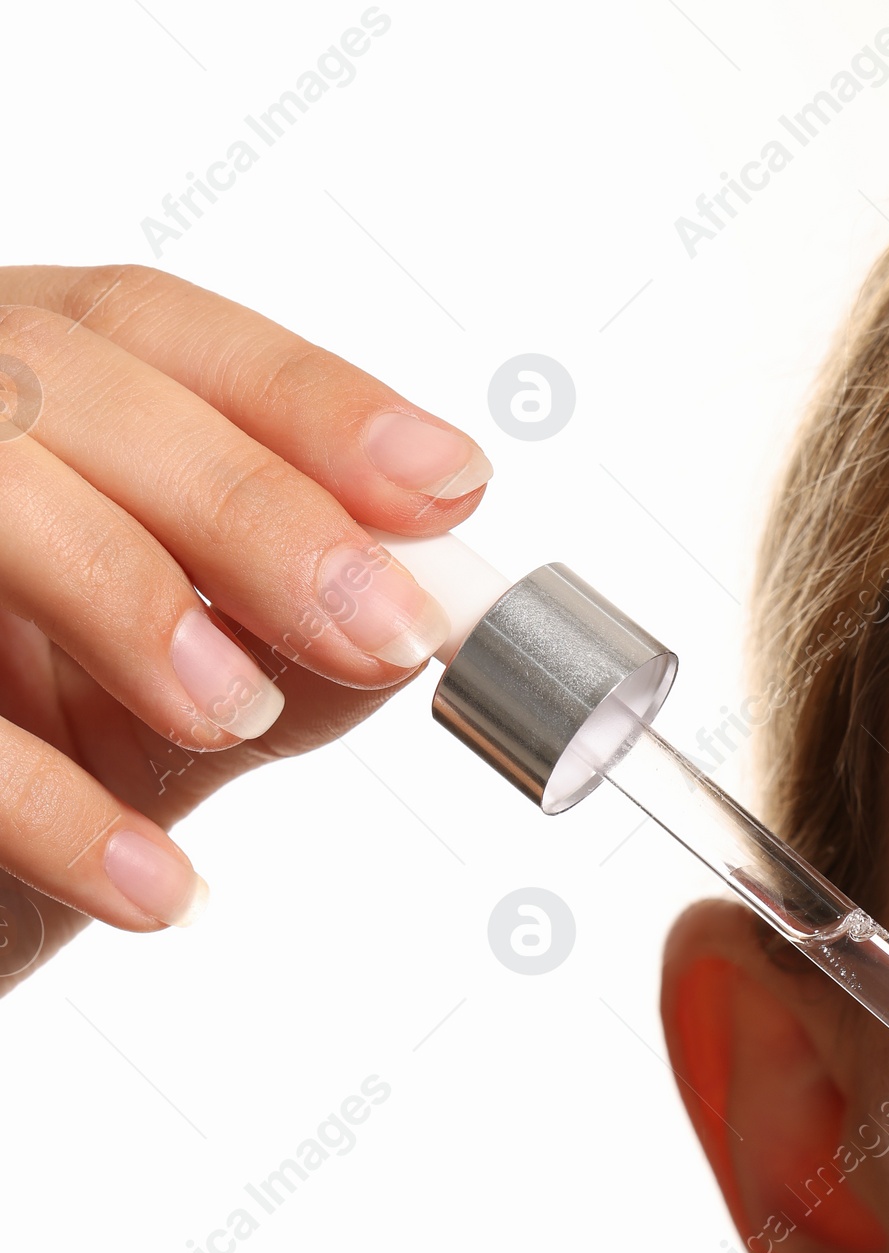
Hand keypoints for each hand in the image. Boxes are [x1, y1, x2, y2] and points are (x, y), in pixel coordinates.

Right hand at [0, 264, 493, 980]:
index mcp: (6, 392)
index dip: (304, 398)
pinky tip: (157, 885)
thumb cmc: (15, 780)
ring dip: (128, 595)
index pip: (152, 334)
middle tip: (379, 628)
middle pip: (66, 382)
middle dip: (246, 503)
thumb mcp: (153, 717)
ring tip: (236, 716)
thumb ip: (267, 650)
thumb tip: (412, 609)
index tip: (448, 483)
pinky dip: (48, 808)